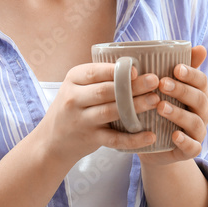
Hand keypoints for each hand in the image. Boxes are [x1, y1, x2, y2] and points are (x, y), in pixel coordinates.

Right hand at [37, 62, 160, 164]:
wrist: (52, 140)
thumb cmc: (73, 107)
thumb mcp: (77, 87)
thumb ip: (100, 77)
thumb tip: (137, 66)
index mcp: (73, 80)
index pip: (94, 72)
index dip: (116, 71)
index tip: (137, 69)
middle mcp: (74, 99)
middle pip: (106, 91)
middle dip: (132, 86)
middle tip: (155, 81)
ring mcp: (81, 121)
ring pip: (111, 112)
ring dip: (135, 107)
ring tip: (155, 100)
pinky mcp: (90, 139)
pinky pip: (114, 139)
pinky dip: (133, 139)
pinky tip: (150, 135)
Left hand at [138, 45, 207, 166]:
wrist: (152, 144)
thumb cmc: (159, 108)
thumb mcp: (163, 88)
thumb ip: (174, 68)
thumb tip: (198, 46)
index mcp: (196, 94)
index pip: (201, 81)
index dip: (191, 74)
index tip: (175, 68)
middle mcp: (201, 112)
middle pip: (199, 99)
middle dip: (181, 90)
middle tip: (162, 83)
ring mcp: (197, 132)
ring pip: (195, 122)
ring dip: (179, 114)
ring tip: (161, 107)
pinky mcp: (189, 150)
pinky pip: (193, 148)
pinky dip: (185, 141)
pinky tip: (174, 136)